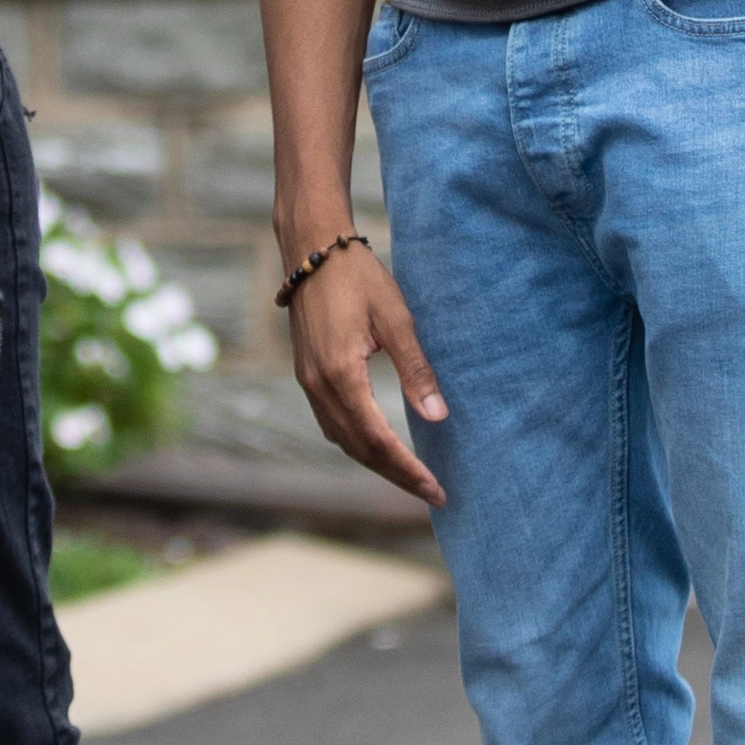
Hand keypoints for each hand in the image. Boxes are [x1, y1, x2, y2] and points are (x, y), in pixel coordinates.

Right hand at [283, 231, 450, 512]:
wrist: (312, 250)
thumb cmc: (359, 278)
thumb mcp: (396, 319)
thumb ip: (416, 370)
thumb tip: (437, 417)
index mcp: (340, 375)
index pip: (378, 440)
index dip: (408, 470)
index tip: (437, 490)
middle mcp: (318, 386)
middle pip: (359, 449)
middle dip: (397, 476)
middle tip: (432, 495)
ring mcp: (307, 383)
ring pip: (342, 440)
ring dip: (377, 464)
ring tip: (411, 478)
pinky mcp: (306, 375)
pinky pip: (332, 423)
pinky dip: (357, 443)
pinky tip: (378, 446)